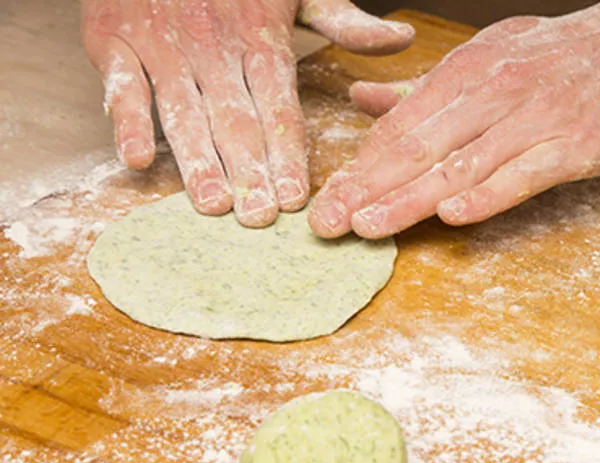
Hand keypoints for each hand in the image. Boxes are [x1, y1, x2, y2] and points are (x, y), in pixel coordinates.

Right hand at [82, 0, 413, 226]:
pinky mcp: (112, 39)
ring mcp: (163, 46)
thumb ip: (343, 21)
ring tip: (213, 203)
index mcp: (260, 39)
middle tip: (259, 217)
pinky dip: (126, 120)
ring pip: (183, 111)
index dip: (287, 153)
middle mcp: (213, 49)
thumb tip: (401, 39)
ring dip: (197, 160)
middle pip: (235, 119)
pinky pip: (121, 84)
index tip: (297, 197)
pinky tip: (138, 159)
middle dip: (249, 171)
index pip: (279, 106)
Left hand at [308, 0, 599, 237]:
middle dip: (367, 189)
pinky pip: (524, 173)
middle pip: (419, 147)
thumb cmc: (567, 55)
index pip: (401, 126)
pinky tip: (453, 216)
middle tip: (326, 225)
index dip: (360, 167)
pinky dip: (488, 194)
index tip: (323, 201)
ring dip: (410, 198)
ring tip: (368, 227)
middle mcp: (494, 91)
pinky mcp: (575, 144)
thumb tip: (364, 100)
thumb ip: (426, 87)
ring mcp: (535, 118)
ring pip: (462, 164)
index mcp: (468, 70)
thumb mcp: (491, 56)